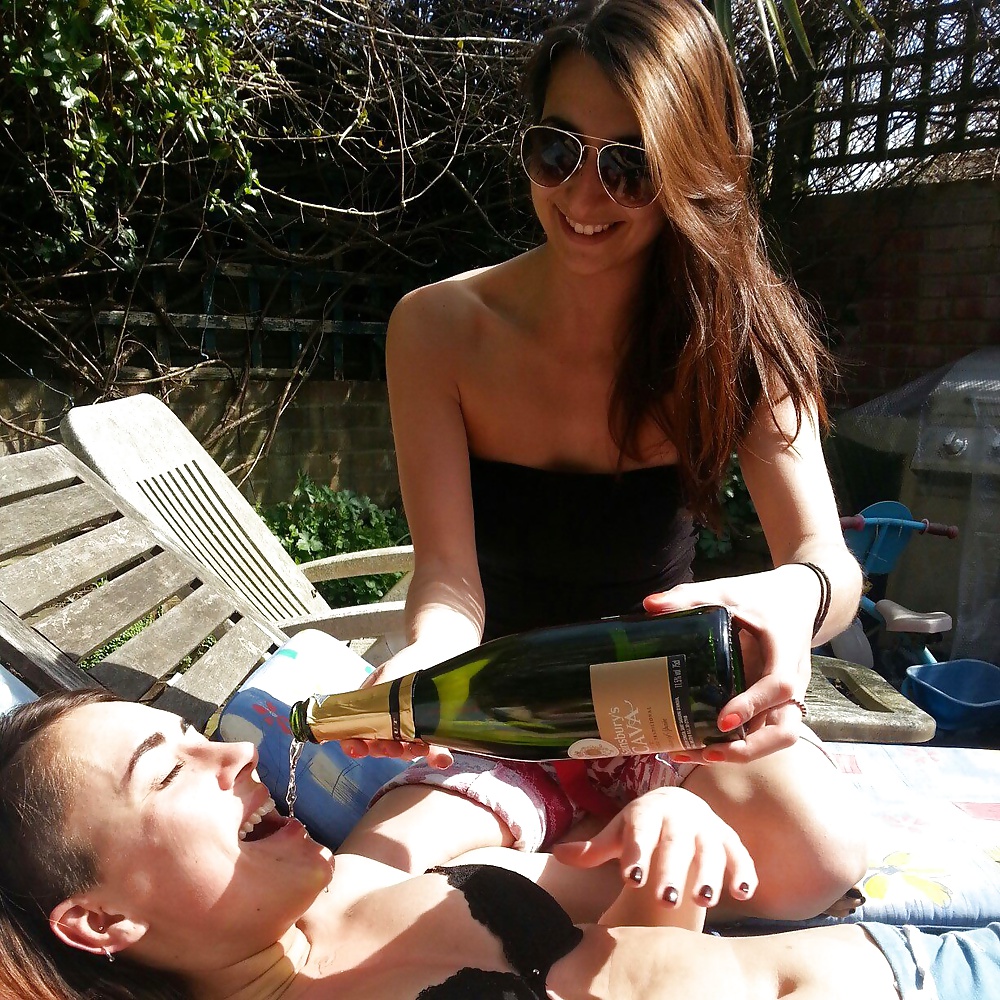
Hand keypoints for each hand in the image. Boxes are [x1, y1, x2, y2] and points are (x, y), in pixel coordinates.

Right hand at [339, 644, 455, 767]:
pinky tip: (442, 760)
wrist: (438, 652)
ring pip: (404, 751)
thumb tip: (367, 699)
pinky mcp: (431, 733)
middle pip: (380, 748)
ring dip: (409, 753)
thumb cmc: (408, 661)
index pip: (355, 735)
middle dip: (384, 751)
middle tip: (392, 748)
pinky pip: (432, 750)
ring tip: (418, 748)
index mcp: (371, 712)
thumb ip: (377, 687)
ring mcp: (410, 731)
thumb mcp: (388, 672)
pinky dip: (436, 758)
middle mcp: (388, 726)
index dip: (354, 745)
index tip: (358, 749)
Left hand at [552, 787, 756, 916]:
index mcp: (647, 814)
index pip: (640, 833)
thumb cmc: (643, 825)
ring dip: (709, 873)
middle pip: (675, 844)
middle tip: (665, 899)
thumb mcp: (619, 832)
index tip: (631, 878)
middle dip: (671, 870)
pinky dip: (744, 872)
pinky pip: (739, 856)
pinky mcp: (729, 841)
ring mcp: (706, 829)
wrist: (678, 802)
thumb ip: (593, 848)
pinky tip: (743, 894)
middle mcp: (678, 818)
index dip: (637, 853)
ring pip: (710, 850)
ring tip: (704, 900)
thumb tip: (558, 854)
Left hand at [643, 570, 813, 762]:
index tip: (722, 720)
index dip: (752, 705)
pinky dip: (736, 743)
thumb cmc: (763, 596)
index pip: (777, 686)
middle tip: (708, 753)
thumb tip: (650, 605)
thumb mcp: (729, 591)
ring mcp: (786, 698)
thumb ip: (692, 597)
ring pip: (775, 739)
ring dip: (740, 753)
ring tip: (695, 755)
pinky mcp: (774, 704)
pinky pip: (761, 731)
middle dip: (750, 749)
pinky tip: (699, 746)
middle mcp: (791, 683)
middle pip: (786, 731)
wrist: (798, 599)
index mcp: (783, 653)